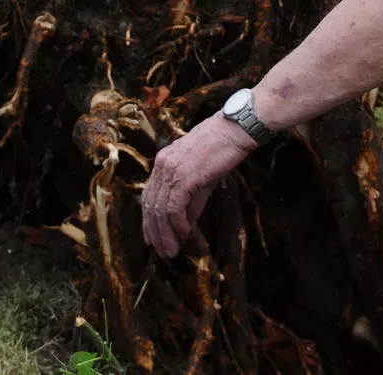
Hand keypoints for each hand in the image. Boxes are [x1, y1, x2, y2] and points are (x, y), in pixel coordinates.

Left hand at [142, 113, 258, 258]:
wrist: (234, 131)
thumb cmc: (221, 150)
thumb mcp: (201, 178)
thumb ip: (191, 201)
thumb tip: (184, 226)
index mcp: (162, 163)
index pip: (148, 196)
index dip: (148, 220)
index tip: (152, 239)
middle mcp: (161, 166)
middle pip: (150, 205)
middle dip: (155, 232)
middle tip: (162, 252)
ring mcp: (171, 171)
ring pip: (160, 209)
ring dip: (165, 233)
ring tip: (172, 250)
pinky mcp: (183, 177)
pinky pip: (174, 207)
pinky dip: (178, 224)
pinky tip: (185, 234)